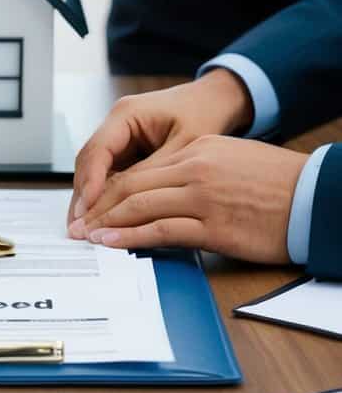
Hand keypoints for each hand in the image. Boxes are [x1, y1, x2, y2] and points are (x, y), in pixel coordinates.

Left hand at [68, 135, 305, 263]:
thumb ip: (196, 170)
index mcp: (198, 150)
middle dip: (99, 205)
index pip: (141, 169)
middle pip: (132, 186)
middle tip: (76, 222)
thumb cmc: (277, 183)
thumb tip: (165, 191)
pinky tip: (111, 242)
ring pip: (140, 206)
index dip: (109, 188)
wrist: (314, 197)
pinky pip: (162, 230)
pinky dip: (131, 236)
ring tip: (85, 234)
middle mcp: (194, 168)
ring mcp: (202, 197)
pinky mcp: (213, 226)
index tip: (91, 203)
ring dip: (107, 222)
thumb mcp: (230, 161)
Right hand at [70, 70, 253, 225]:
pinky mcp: (125, 149)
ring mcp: (118, 136)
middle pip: (89, 163)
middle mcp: (116, 123)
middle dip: (83, 197)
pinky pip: (109, 174)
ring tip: (85, 229)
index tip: (86, 212)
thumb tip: (127, 202)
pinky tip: (103, 219)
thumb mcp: (183, 146)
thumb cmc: (203, 114)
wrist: (213, 101)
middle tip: (78, 229)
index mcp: (126, 113)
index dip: (90, 183)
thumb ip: (154, 172)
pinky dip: (105, 196)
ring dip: (90, 200)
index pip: (98, 150)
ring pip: (95, 171)